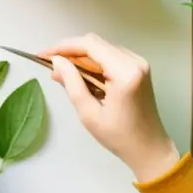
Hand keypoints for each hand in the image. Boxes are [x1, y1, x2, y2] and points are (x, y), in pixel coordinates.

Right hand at [39, 34, 180, 181]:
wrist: (150, 149)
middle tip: (51, 67)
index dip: (63, 47)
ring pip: (101, 48)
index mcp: (125, 72)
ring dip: (80, 57)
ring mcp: (138, 63)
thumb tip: (56, 61)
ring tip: (62, 73)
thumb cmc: (119, 136)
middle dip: (70, 52)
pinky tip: (80, 76)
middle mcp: (134, 62)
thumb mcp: (89, 113)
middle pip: (95, 44)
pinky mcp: (138, 68)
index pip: (89, 45)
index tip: (42, 55)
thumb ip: (72, 83)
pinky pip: (109, 56)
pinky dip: (92, 63)